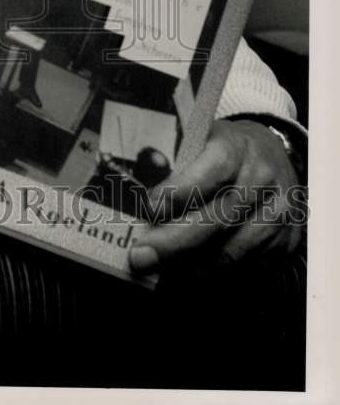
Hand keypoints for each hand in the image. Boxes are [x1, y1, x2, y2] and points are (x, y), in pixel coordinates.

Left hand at [129, 119, 303, 273]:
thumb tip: (133, 191)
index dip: (178, 192)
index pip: (209, 171)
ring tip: (159, 273)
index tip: (148, 209)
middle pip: (217, 218)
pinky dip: (214, 276)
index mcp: (237, 147)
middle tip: (140, 257)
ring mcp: (277, 214)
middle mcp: (261, 180)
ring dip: (191, 267)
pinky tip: (187, 277)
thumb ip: (174, 160)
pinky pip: (247, 268)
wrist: (273, 156)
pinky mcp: (285, 242)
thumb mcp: (201, 139)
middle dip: (174, 242)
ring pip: (232, 250)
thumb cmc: (224, 149)